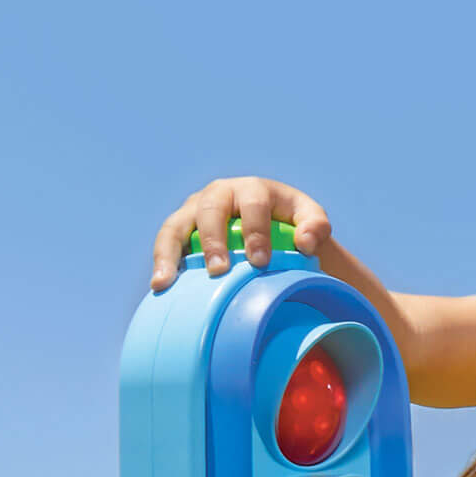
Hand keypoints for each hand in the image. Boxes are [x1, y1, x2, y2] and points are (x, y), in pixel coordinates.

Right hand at [151, 178, 332, 288]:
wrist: (272, 230)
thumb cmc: (293, 228)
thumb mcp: (311, 222)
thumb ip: (316, 227)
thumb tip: (305, 243)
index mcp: (254, 190)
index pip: (253, 204)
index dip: (255, 230)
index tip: (259, 260)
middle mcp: (220, 194)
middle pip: (210, 209)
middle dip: (213, 239)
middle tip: (220, 270)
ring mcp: (196, 211)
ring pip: (176, 225)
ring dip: (170, 252)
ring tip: (167, 281)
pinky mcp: (181, 231)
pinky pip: (166, 244)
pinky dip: (161, 264)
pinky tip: (159, 286)